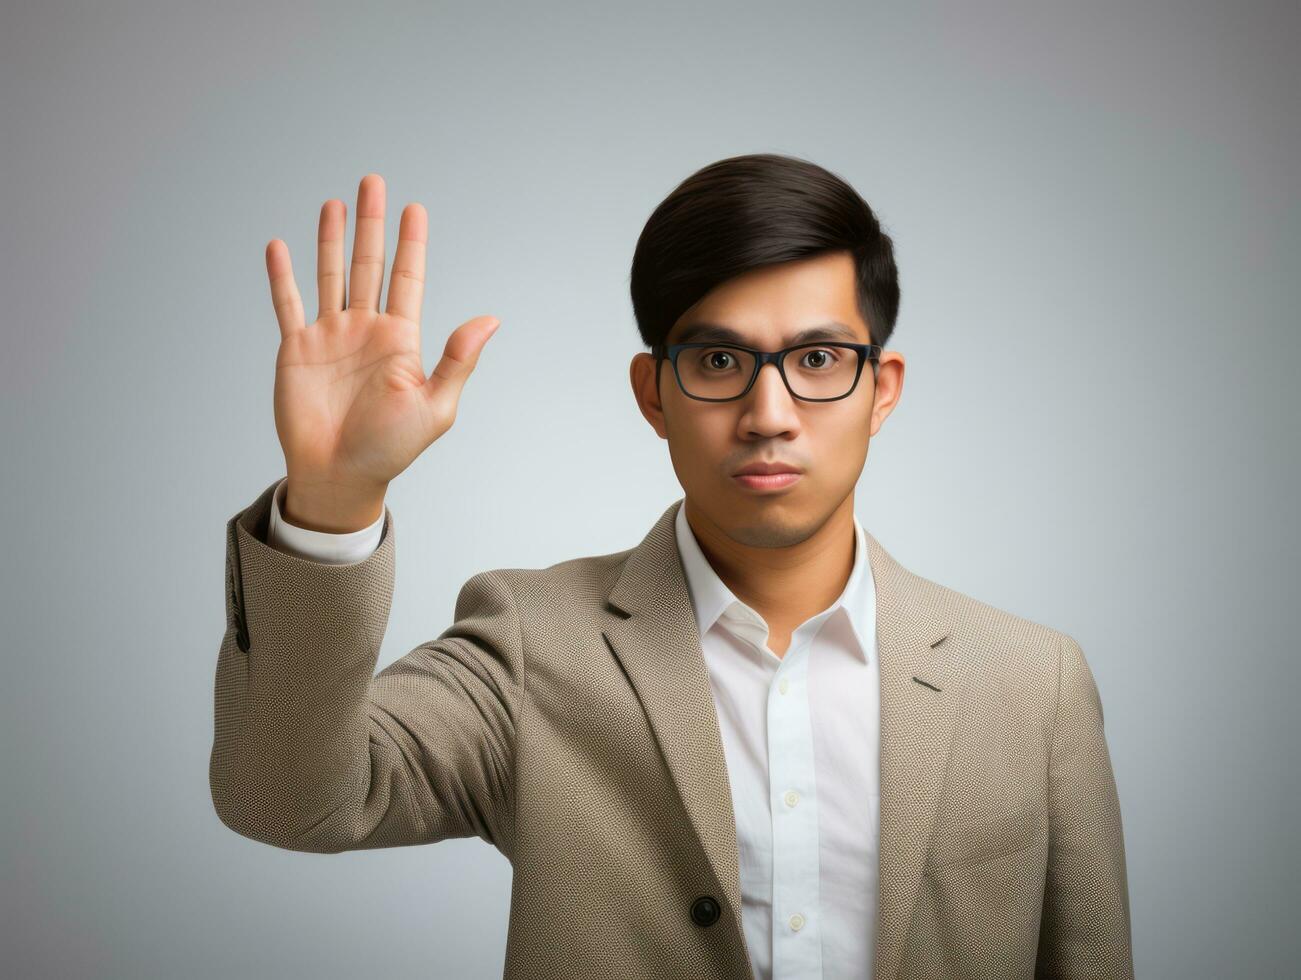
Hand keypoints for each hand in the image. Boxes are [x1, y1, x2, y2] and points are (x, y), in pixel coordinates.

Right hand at [265, 173, 499, 510]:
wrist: (340, 475)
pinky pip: (288, 305)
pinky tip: (280, 245)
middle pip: (369, 264)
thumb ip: (458, 360)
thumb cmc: (391, 449)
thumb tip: (491, 319)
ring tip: (334, 203)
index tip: (415, 208)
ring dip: (330, 239)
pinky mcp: (296, 350)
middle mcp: (366, 330)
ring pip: (330, 274)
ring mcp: (330, 337)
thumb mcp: (435, 406)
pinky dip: (282, 276)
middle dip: (372, 224)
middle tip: (373, 182)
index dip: (411, 243)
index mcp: (400, 340)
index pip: (407, 279)